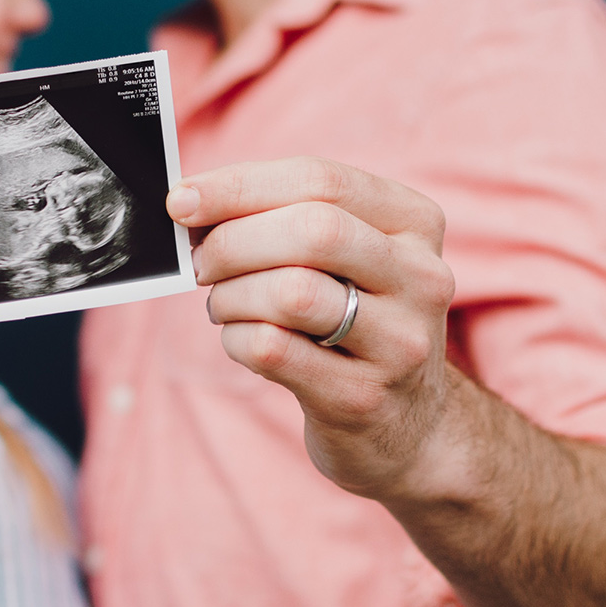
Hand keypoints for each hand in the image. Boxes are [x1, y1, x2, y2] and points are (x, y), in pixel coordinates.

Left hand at [168, 157, 458, 499]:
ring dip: (231, 295)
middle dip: (233, 242)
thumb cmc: (354, 321)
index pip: (321, 180)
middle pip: (312, 231)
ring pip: (291, 292)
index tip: (183, 200)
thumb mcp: (346, 259)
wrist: (408, 426)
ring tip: (224, 305)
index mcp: (416, 224)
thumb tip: (192, 202)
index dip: (240, 185)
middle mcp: (421, 278)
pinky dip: (236, 338)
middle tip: (200, 263)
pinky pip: (274, 349)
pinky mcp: (363, 397)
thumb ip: (284, 218)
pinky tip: (240, 340)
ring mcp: (400, 343)